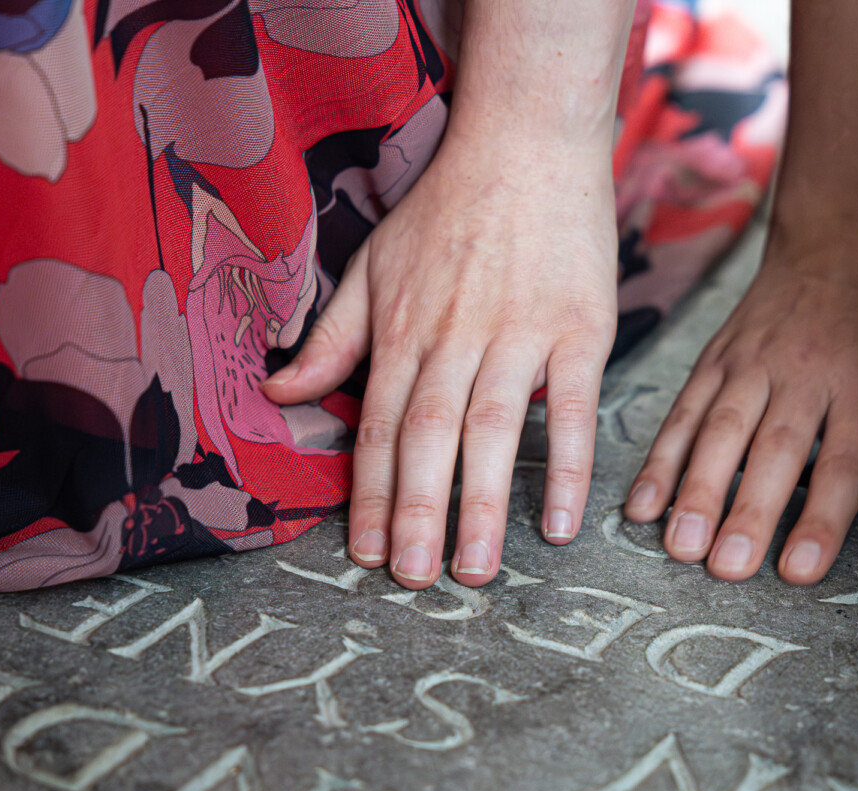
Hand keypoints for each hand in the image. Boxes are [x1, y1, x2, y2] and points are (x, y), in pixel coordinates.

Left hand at [264, 130, 617, 588]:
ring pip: (490, 430)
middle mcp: (452, 338)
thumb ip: (330, 337)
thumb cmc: (446, 211)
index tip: (363, 553)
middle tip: (414, 580)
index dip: (366, 494)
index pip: (375, 426)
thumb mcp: (372, 267)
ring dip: (482, 505)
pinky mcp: (578, 329)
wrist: (526, 143)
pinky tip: (561, 522)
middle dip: (416, 514)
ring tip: (477, 571)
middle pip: (426, 439)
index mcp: (401, 331)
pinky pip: (569, 407)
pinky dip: (565, 466)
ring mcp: (517, 335)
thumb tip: (280, 393)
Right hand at [624, 226, 857, 583]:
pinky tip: (643, 506)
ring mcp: (750, 365)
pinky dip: (660, 462)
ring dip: (696, 492)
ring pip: (719, 433)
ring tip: (681, 545)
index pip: (842, 462)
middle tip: (728, 567)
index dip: (821, 518)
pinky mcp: (713, 362)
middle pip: (773, 451)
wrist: (838, 239)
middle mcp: (803, 374)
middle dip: (747, 512)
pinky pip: (682, 414)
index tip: (800, 570)